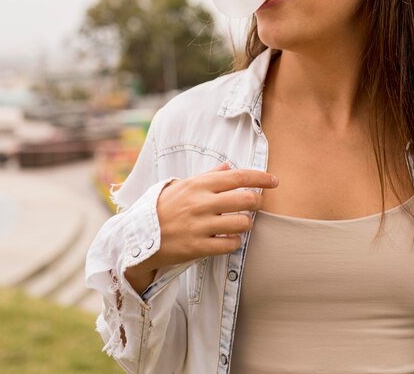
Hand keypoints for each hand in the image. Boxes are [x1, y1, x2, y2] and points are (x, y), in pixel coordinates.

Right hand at [124, 163, 277, 292]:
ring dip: (247, 223)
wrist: (138, 236)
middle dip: (258, 201)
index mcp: (199, 185)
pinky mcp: (197, 247)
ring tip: (241, 222)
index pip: (238, 177)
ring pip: (241, 223)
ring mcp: (200, 226)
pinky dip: (235, 242)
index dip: (261, 178)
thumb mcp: (183, 185)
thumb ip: (209, 176)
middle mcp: (201, 203)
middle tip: (257, 203)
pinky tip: (230, 239)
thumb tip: (229, 166)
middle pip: (245, 199)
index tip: (274, 181)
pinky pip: (229, 244)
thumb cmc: (165, 207)